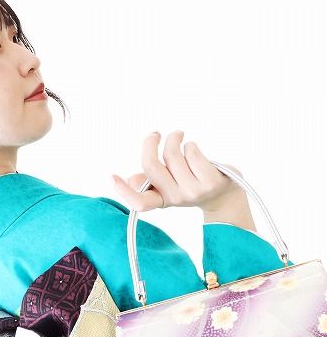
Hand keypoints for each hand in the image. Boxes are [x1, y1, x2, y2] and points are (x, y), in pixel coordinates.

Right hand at [112, 131, 255, 228]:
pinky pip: (191, 152)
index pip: (139, 202)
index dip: (123, 190)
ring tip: (180, 137)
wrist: (224, 195)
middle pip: (151, 166)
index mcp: (161, 200)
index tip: (112, 176)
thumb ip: (149, 181)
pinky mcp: (210, 182)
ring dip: (174, 138)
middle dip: (150, 142)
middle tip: (155, 134)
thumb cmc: (192, 183)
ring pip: (172, 154)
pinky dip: (191, 145)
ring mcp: (193, 192)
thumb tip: (131, 180)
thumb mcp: (169, 185)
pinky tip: (194, 149)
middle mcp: (175, 198)